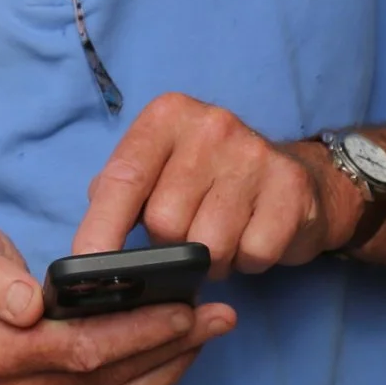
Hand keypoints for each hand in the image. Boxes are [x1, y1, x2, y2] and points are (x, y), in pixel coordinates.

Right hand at [0, 223, 235, 384]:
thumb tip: (27, 303)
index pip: (83, 347)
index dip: (139, 331)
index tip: (182, 307)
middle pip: (111, 375)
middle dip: (171, 344)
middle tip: (218, 315)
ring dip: (172, 364)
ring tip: (210, 330)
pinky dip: (152, 379)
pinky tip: (177, 350)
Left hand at [71, 92, 353, 277]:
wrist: (299, 176)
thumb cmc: (210, 178)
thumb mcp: (158, 167)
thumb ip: (118, 191)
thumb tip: (87, 247)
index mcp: (167, 116)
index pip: (123, 178)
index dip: (100, 229)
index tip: (87, 268)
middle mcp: (210, 126)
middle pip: (164, 220)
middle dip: (170, 247)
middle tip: (186, 239)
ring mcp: (254, 154)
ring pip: (208, 245)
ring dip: (210, 261)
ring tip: (219, 240)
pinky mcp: (291, 188)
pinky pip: (254, 253)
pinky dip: (248, 262)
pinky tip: (251, 238)